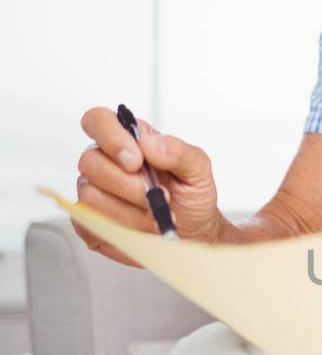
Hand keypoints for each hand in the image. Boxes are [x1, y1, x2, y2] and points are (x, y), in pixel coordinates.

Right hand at [74, 106, 221, 264]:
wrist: (194, 234)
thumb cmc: (192, 197)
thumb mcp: (198, 169)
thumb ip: (178, 151)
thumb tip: (148, 144)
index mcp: (129, 140)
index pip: (98, 120)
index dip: (111, 137)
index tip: (136, 161)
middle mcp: (106, 163)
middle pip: (90, 162)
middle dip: (128, 184)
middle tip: (159, 196)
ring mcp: (95, 192)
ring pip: (90, 196)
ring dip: (130, 211)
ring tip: (156, 216)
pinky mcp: (90, 223)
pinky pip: (91, 223)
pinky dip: (122, 230)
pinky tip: (141, 230)